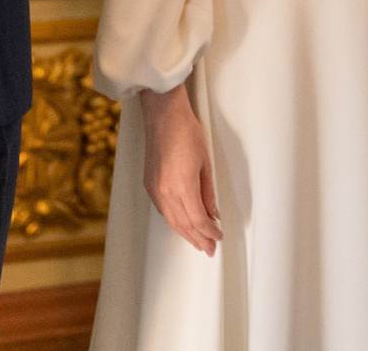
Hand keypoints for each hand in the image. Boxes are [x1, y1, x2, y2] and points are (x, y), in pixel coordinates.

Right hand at [141, 86, 220, 254]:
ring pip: (171, 220)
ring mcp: (155, 189)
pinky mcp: (149, 185)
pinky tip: (182, 225)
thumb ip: (208, 192)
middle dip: (198, 239)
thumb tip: (213, 213)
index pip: (198, 220)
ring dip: (185, 234)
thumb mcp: (205, 163)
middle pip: (183, 225)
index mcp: (183, 187)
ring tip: (197, 242)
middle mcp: (166, 192)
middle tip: (209, 249)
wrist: (163, 117)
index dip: (209, 232)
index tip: (218, 237)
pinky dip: (174, 221)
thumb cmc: (186, 132)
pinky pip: (163, 211)